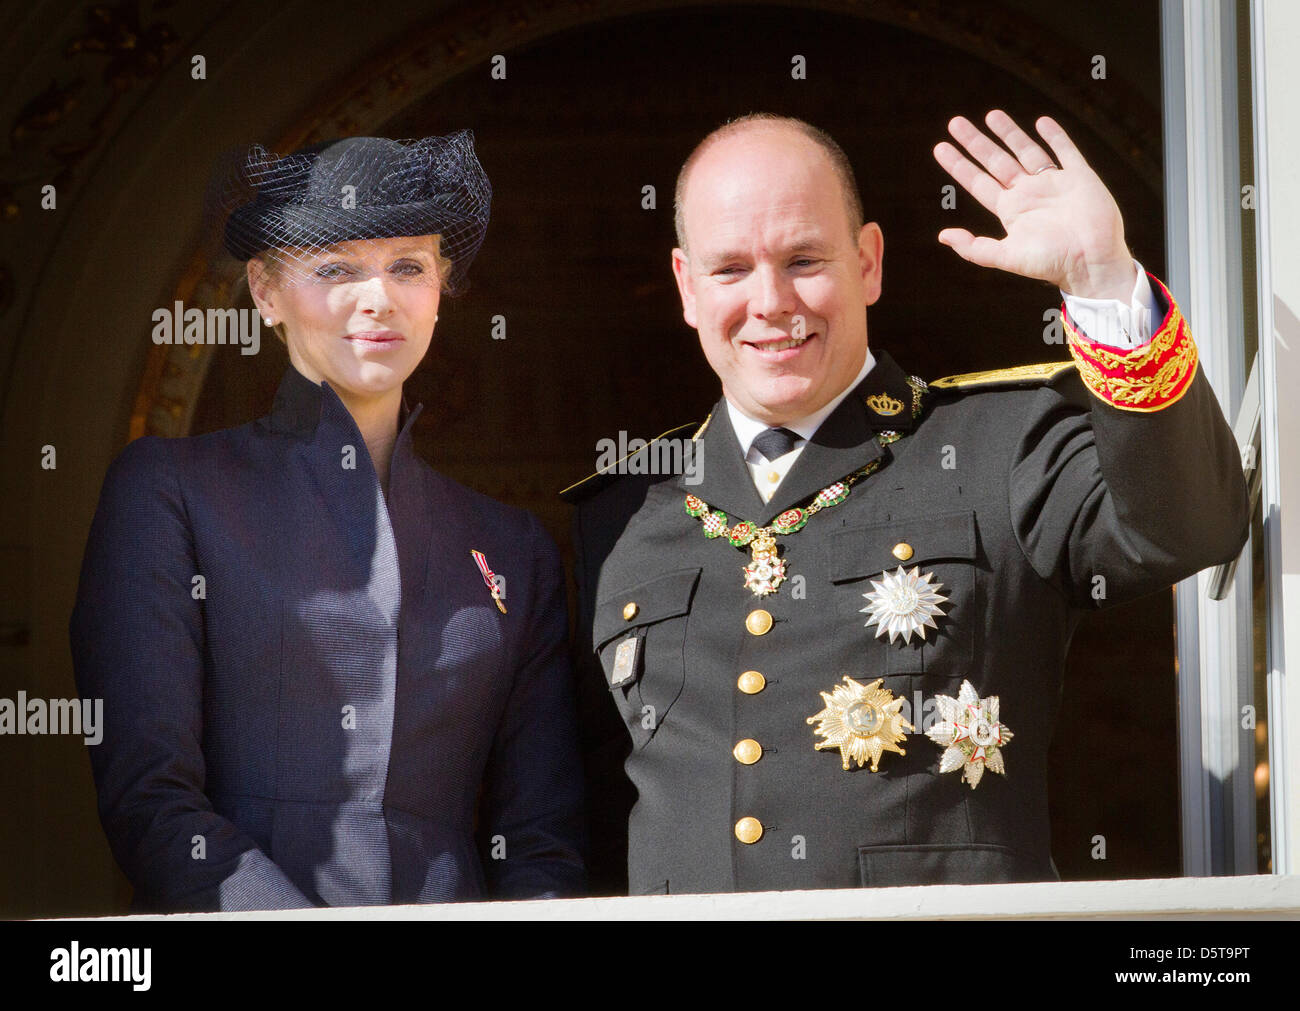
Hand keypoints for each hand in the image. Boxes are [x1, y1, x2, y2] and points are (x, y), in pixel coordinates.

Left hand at [933, 110, 1135, 300]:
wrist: (1092, 263)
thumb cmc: (1050, 264)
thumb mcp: (1007, 257)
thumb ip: (974, 248)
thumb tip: (943, 235)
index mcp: (1010, 210)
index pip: (978, 182)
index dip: (959, 165)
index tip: (940, 147)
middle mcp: (1028, 194)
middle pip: (996, 161)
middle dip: (976, 142)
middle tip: (955, 122)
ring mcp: (1054, 184)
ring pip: (1027, 151)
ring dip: (1009, 133)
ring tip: (991, 115)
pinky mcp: (1080, 177)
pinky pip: (1066, 151)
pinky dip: (1055, 136)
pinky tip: (1041, 122)